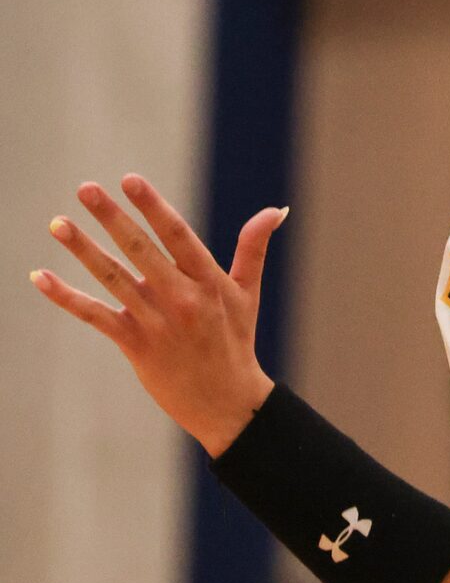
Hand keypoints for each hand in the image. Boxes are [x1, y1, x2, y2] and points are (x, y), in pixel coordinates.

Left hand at [30, 176, 286, 457]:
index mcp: (208, 280)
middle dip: (111, 217)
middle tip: (86, 189)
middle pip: (140, 249)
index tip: (130, 180)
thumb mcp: (248, 292)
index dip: (152, 206)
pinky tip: (40, 277)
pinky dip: (66, 297)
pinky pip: (95, 316)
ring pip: (113, 277)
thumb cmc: (235, 342)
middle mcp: (181, 298)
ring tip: (58, 223)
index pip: (177, 234)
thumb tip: (276, 209)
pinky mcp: (135, 345)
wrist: (226, 403)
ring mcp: (156, 322)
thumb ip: (254, 247)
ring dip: (83, 249)